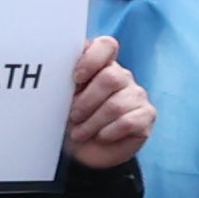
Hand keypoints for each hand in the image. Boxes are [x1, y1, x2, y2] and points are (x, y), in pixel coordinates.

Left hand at [61, 32, 153, 169]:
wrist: (85, 151)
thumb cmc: (73, 120)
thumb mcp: (62, 101)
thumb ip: (63, 83)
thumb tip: (51, 73)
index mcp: (101, 66)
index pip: (106, 46)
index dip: (92, 59)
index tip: (76, 77)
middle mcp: (122, 76)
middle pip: (111, 78)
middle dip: (86, 102)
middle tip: (72, 116)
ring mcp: (137, 95)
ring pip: (116, 105)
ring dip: (92, 123)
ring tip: (80, 133)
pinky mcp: (146, 116)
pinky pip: (128, 122)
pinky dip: (108, 132)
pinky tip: (100, 136)